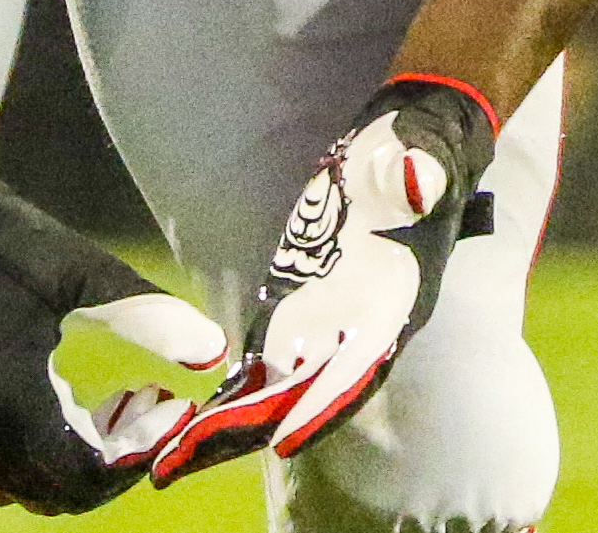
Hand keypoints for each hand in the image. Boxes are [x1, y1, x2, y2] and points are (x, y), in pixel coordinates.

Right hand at [0, 142, 227, 514]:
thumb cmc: (0, 246)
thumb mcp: (85, 273)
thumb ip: (152, 317)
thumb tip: (213, 353)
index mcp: (9, 409)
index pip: (88, 475)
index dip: (140, 451)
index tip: (173, 408)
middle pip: (56, 494)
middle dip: (114, 461)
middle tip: (149, 406)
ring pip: (20, 488)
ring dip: (74, 462)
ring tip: (112, 404)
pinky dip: (33, 457)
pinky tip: (62, 404)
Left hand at [150, 76, 499, 485]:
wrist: (407, 145)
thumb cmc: (415, 151)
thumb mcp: (419, 158)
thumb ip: (417, 174)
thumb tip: (415, 178)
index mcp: (394, 299)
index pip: (361, 362)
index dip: (324, 402)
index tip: (283, 440)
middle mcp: (362, 323)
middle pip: (310, 388)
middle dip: (257, 423)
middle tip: (192, 451)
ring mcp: (330, 319)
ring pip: (284, 383)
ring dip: (237, 418)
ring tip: (177, 450)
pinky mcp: (301, 304)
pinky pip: (268, 357)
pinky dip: (236, 387)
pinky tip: (197, 410)